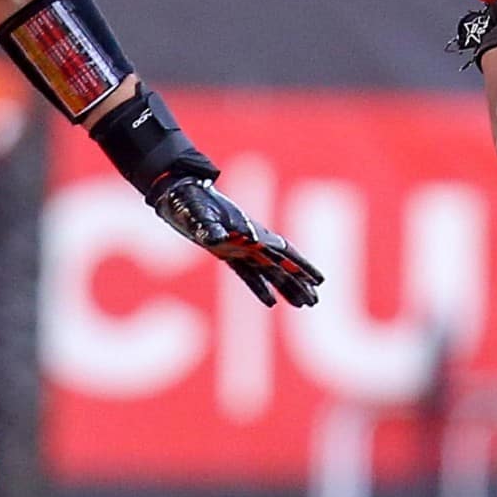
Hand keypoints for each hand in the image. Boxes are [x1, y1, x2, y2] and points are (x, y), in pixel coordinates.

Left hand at [147, 175, 323, 306]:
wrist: (179, 192)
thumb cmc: (191, 201)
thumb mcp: (198, 215)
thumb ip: (210, 229)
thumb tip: (220, 241)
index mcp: (250, 231)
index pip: (282, 252)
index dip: (300, 266)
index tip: (317, 280)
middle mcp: (250, 241)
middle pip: (281, 265)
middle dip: (299, 282)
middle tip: (315, 300)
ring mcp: (240, 247)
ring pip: (269, 271)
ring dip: (286, 287)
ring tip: (303, 303)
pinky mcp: (227, 254)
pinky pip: (248, 274)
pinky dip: (260, 288)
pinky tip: (271, 302)